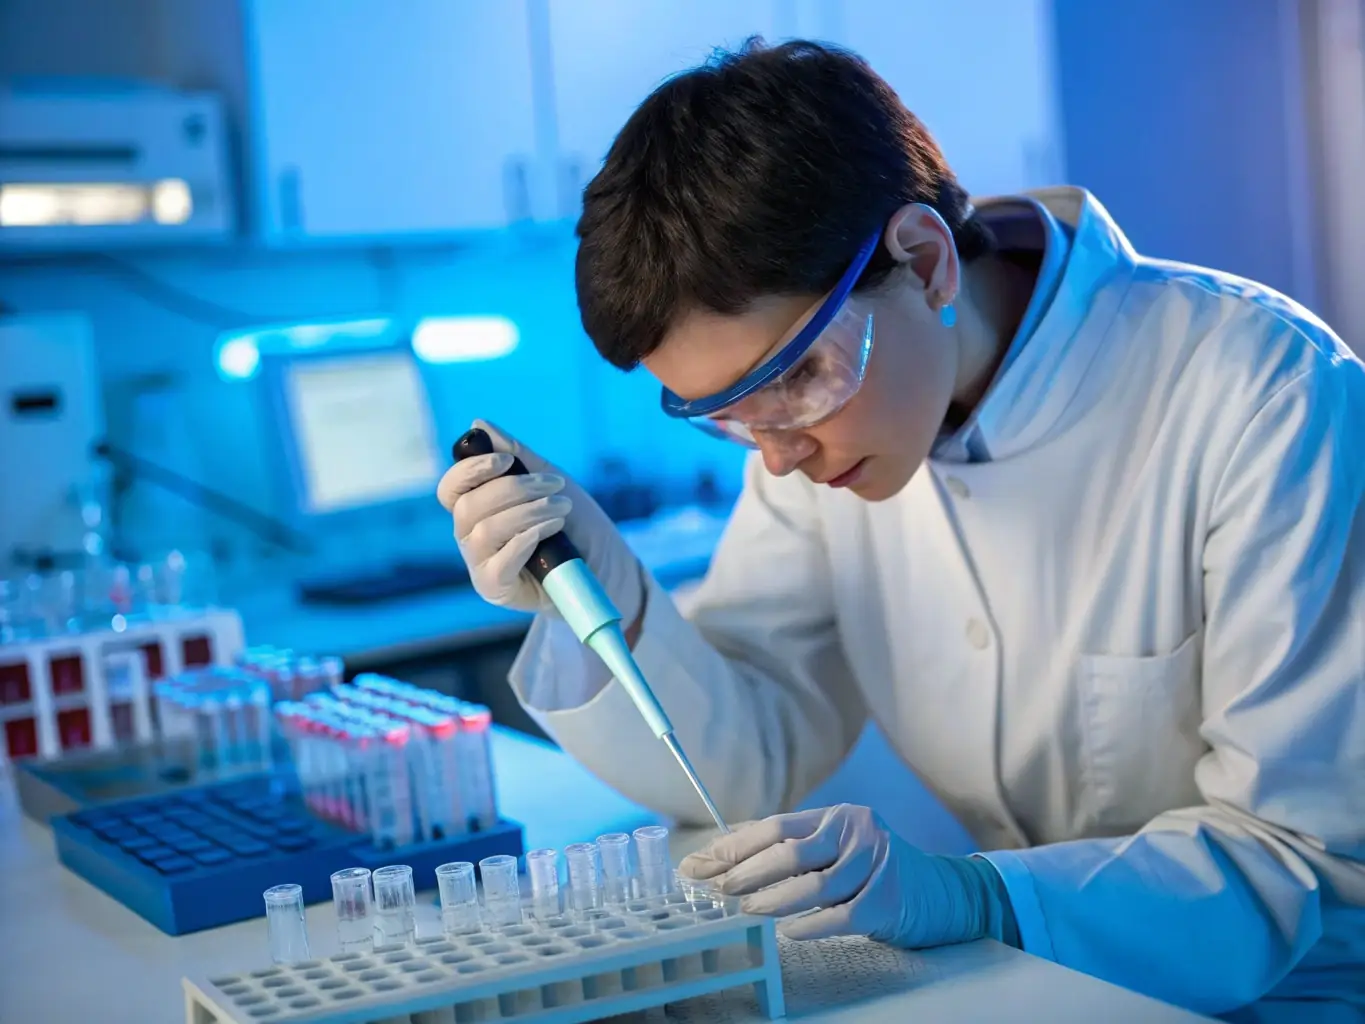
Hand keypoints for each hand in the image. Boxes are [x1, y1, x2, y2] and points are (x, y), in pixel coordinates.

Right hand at [436, 420, 644, 622]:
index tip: (506, 461)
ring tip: (562, 509)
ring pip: (485, 531)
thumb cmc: (576, 522)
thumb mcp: (550, 480)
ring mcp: (482, 564)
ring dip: (529, 512)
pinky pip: (498, 563)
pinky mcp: (496, 588)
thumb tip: (478, 425)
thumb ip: (517, 456)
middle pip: (467, 507)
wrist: (606, 564)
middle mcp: (472, 536)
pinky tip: (551, 531)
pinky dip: (525, 540)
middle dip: (513, 489)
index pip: (452, 488)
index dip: (471, 470)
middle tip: (554, 486)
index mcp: (479, 508)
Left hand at [677, 804, 1014, 947]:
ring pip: (815, 885)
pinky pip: (841, 915)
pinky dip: (811, 925)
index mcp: (835, 815)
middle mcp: (855, 831)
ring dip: (775, 900)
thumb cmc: (871, 872)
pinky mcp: (888, 899)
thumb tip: (722, 864)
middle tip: (720, 890)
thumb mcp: (835, 849)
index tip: (700, 864)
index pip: (775, 825)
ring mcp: (875, 863)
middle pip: (792, 851)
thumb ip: (791, 851)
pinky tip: (788, 932)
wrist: (939, 893)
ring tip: (748, 912)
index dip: (735, 846)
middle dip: (748, 872)